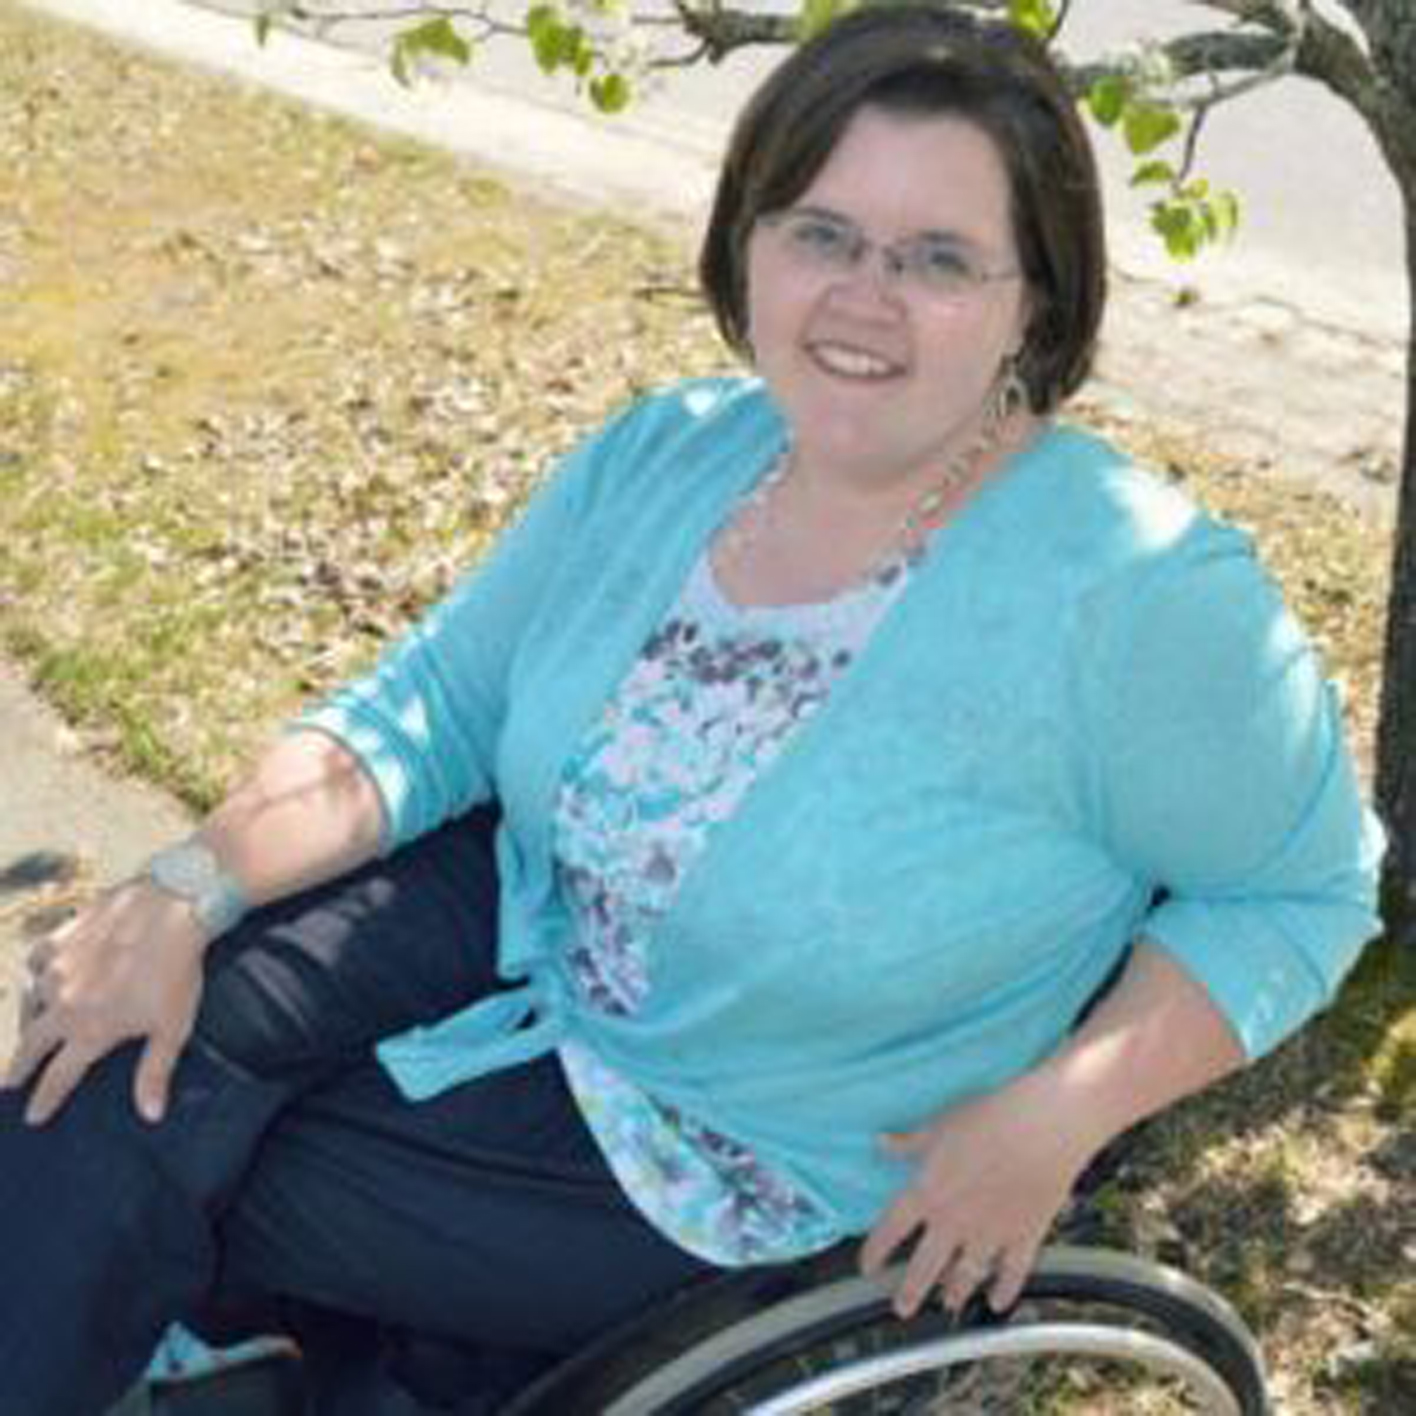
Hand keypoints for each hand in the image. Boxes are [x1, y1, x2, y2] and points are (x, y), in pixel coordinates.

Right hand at [4, 878, 207, 1125]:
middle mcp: (63, 1006)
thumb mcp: (172, 1028)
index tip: (32, 1117)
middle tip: (10, 1082)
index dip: (44, 1100)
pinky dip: (37, 973)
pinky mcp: (59, 939)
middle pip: (32, 1045)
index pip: (58, 1077)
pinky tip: (41, 976)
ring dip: (28, 1021)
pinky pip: (37, 962)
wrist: (170, 909)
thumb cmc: (177, 971)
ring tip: (30, 1031)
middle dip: (19, 1068)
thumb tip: (150, 1117)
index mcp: (90, 1032)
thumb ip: (155, 1072)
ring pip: (30, 1003)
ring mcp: (56, 971)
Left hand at [859, 1073, 1097, 1319]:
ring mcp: (990, 1233)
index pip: (891, 1230)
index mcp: (927, 1193)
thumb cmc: (987, 1118)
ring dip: (955, 1292)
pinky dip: (1004, 1290)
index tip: (866, 1267)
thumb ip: (909, 1143)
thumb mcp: (938, 1125)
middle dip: (910, 1291)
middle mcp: (953, 1221)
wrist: (1042, 1127)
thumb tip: (880, 1143)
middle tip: (902, 1309)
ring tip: (947, 1304)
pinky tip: (998, 1303)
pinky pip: (1012, 1273)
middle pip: (924, 1266)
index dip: (875, 1251)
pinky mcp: (1025, 1236)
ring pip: (966, 1274)